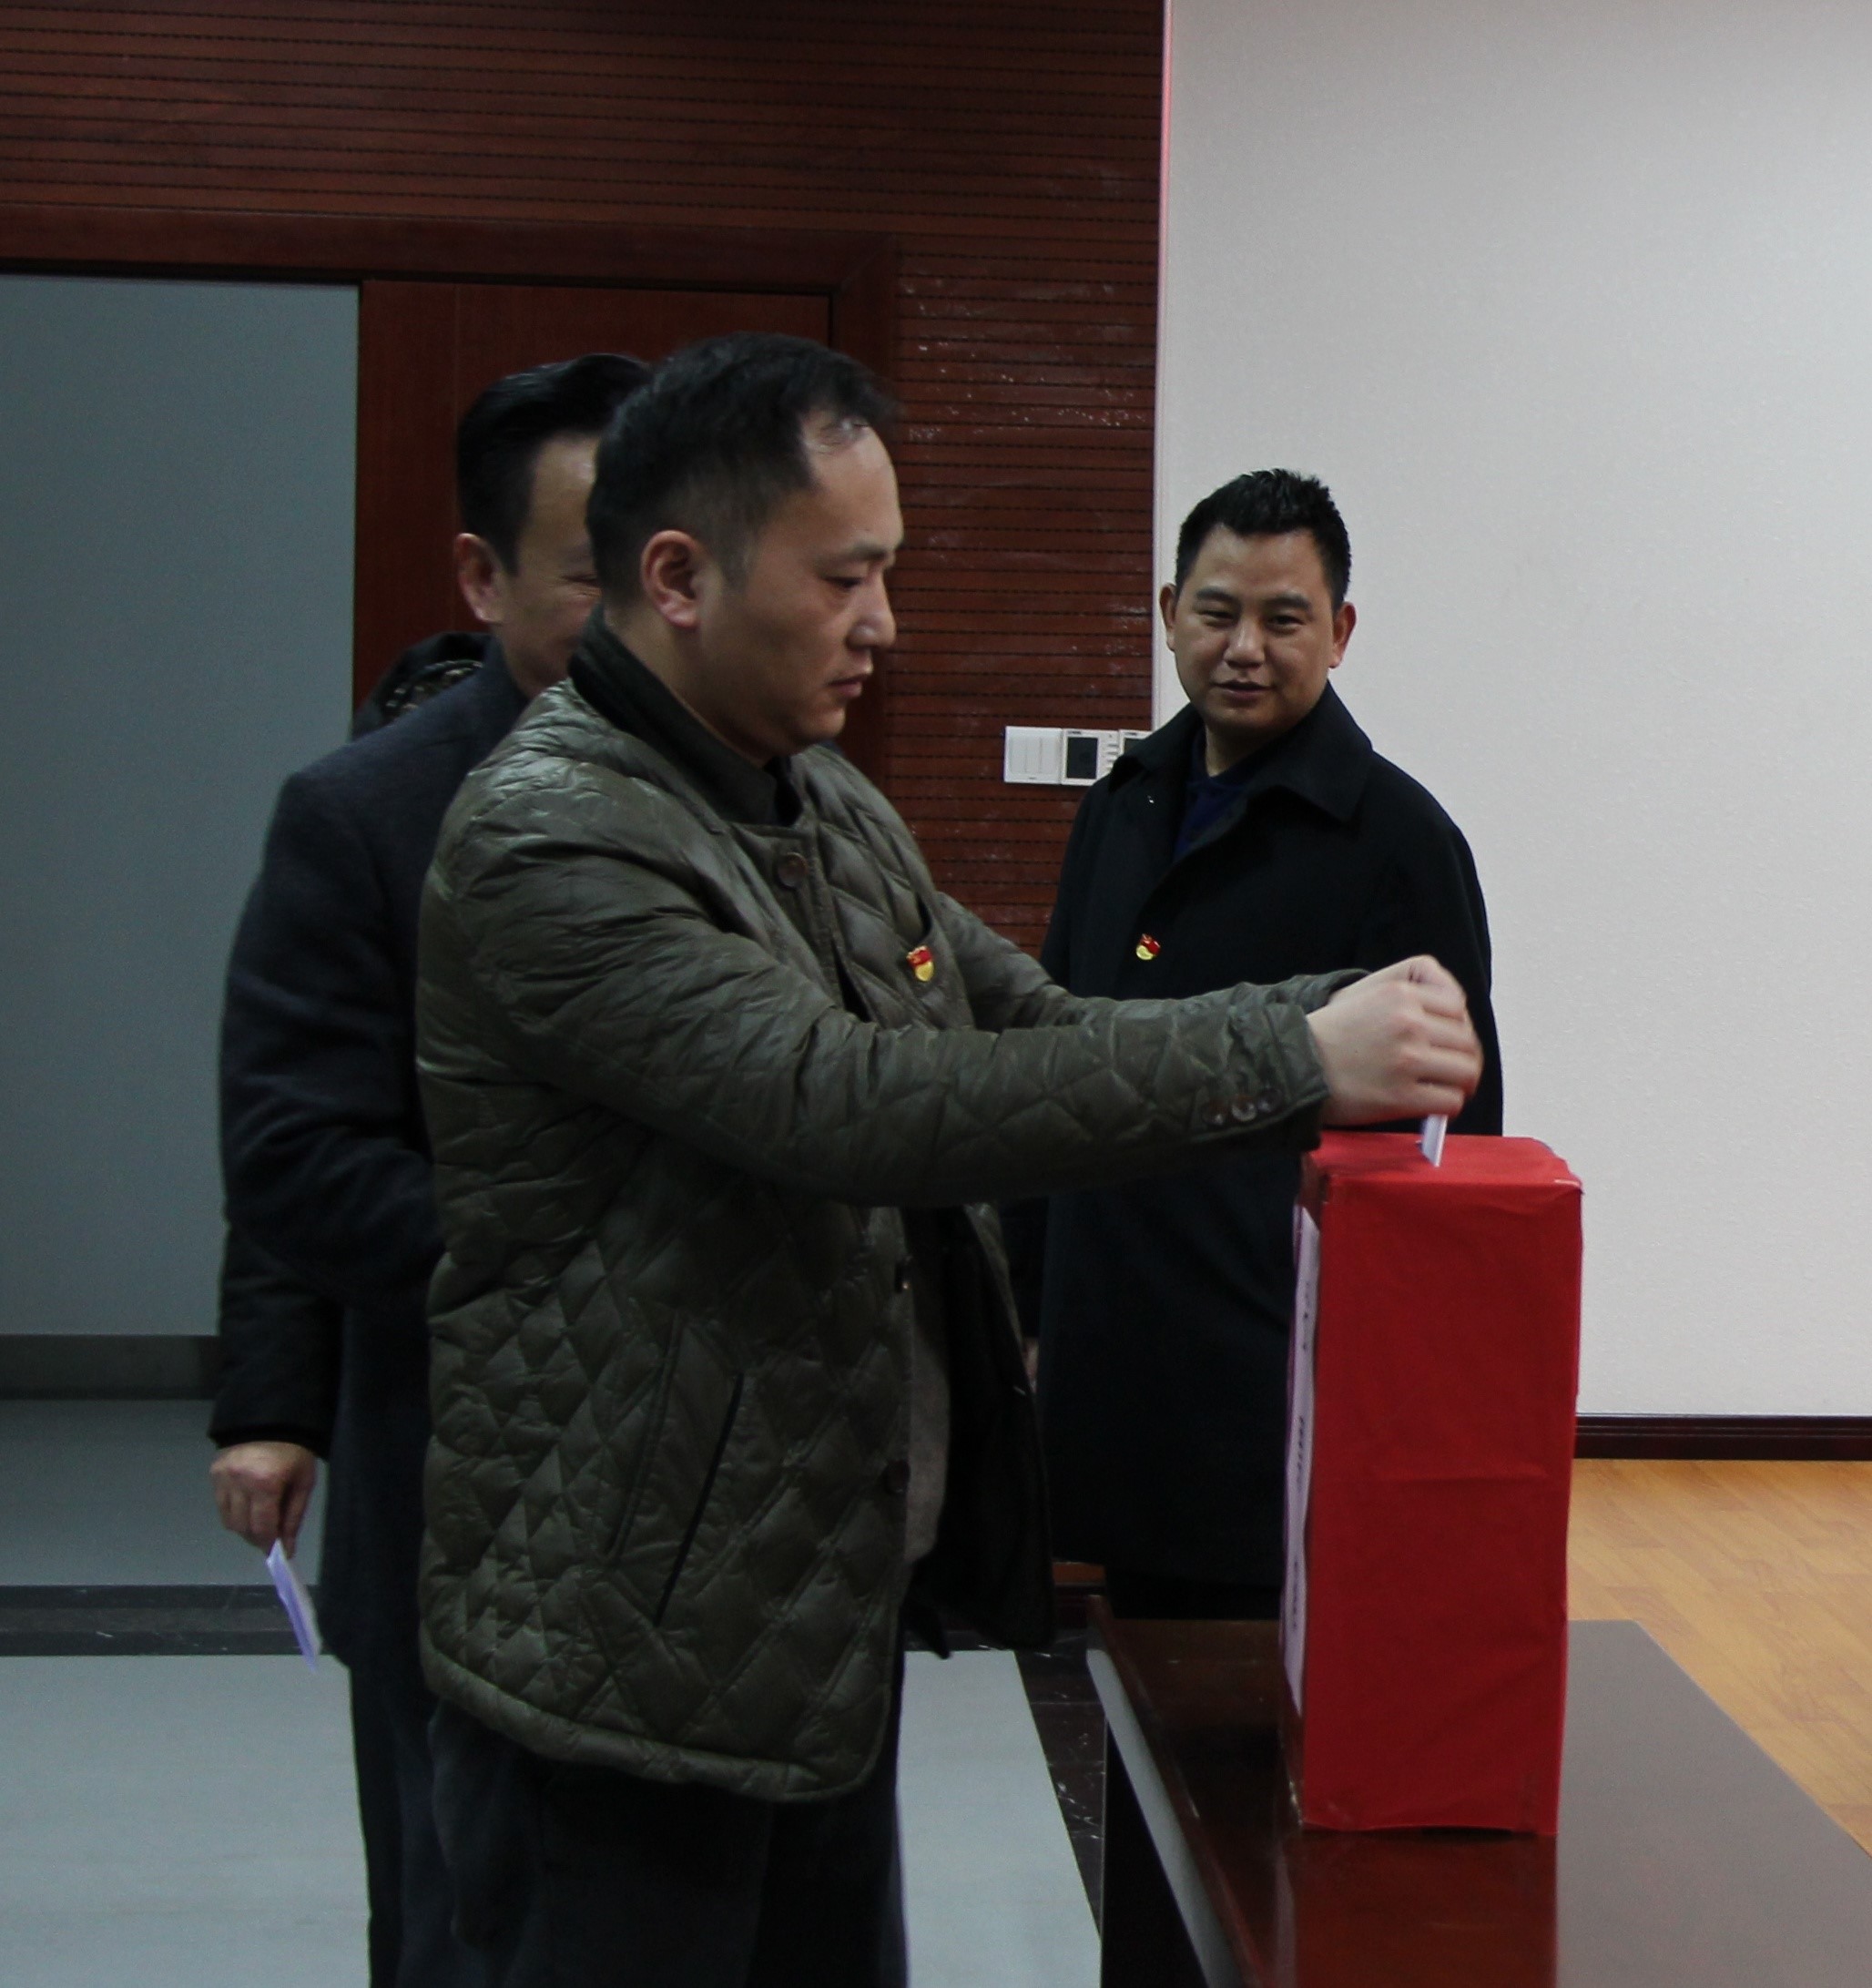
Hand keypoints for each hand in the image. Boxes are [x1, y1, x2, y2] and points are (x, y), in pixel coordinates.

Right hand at [211, 1441, 318, 1555]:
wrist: (272, 1417)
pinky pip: (221, 1505)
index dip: (268, 1543)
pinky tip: (248, 1506)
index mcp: (265, 1483)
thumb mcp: (304, 1482)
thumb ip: (294, 1516)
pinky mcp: (214, 1473)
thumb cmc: (294, 1451)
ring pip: (228, 1520)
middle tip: (269, 1537)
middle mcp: (238, 1481)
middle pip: (242, 1527)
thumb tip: (286, 1548)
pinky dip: (234, 1512)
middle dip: (256, 1538)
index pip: (261, 1526)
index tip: (276, 1552)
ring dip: (243, 1527)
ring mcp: (222, 1477)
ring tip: (259, 1521)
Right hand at [1307, 957, 1482, 1125]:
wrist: (1293, 1067)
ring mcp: (1407, 1060)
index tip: (1449, 1042)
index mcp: (1401, 994)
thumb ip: (1407, 995)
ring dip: (1461, 1083)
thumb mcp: (1362, 993)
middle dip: (1463, 1058)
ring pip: (1466, 1071)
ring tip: (1448, 1089)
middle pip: (1466, 1041)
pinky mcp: (1402, 1095)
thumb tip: (1452, 1020)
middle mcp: (1409, 1023)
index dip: (1458, 1026)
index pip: (1457, 1007)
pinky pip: (1450, 1101)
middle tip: (1453, 1072)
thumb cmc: (1327, 1034)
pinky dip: (1448, 1105)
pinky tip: (1434, 1106)